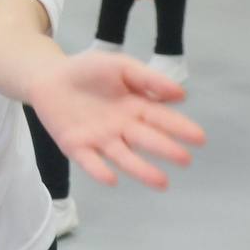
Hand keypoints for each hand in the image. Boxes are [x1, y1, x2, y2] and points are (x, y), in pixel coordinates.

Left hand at [27, 51, 205, 190]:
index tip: (199, 138)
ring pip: (123, 157)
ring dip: (141, 170)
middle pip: (146, 140)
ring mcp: (99, 140)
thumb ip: (148, 79)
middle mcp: (122, 128)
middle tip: (185, 159)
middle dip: (166, 149)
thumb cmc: (88, 72)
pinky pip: (89, 161)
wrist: (49, 76)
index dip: (180, 128)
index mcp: (136, 108)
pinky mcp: (76, 146)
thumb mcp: (121, 67)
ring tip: (161, 182)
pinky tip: (111, 179)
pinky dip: (99, 170)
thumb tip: (182, 94)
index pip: (162, 120)